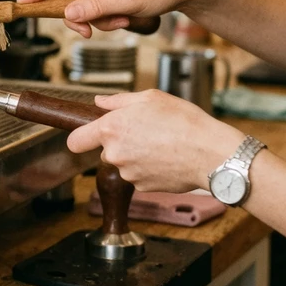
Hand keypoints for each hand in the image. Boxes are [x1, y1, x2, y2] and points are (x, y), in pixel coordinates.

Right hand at [19, 0, 189, 37]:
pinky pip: (95, 10)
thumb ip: (96, 9)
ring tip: (123, 20)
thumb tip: (69, 15)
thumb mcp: (128, 2)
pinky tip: (125, 18)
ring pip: (82, 8)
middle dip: (82, 17)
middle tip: (90, 32)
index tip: (23, 4)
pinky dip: (107, 19)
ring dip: (99, 20)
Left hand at [66, 90, 244, 192]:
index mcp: (111, 129)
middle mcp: (115, 153)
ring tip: (162, 144)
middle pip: (107, 150)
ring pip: (125, 163)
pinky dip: (149, 169)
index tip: (86, 136)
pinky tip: (167, 158)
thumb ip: (119, 101)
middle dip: (121, 142)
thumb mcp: (150, 98)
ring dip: (137, 155)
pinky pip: (139, 175)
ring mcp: (128, 173)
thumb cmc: (183, 121)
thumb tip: (99, 102)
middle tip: (147, 131)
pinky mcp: (142, 187)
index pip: (76, 141)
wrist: (209, 153)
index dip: (80, 137)